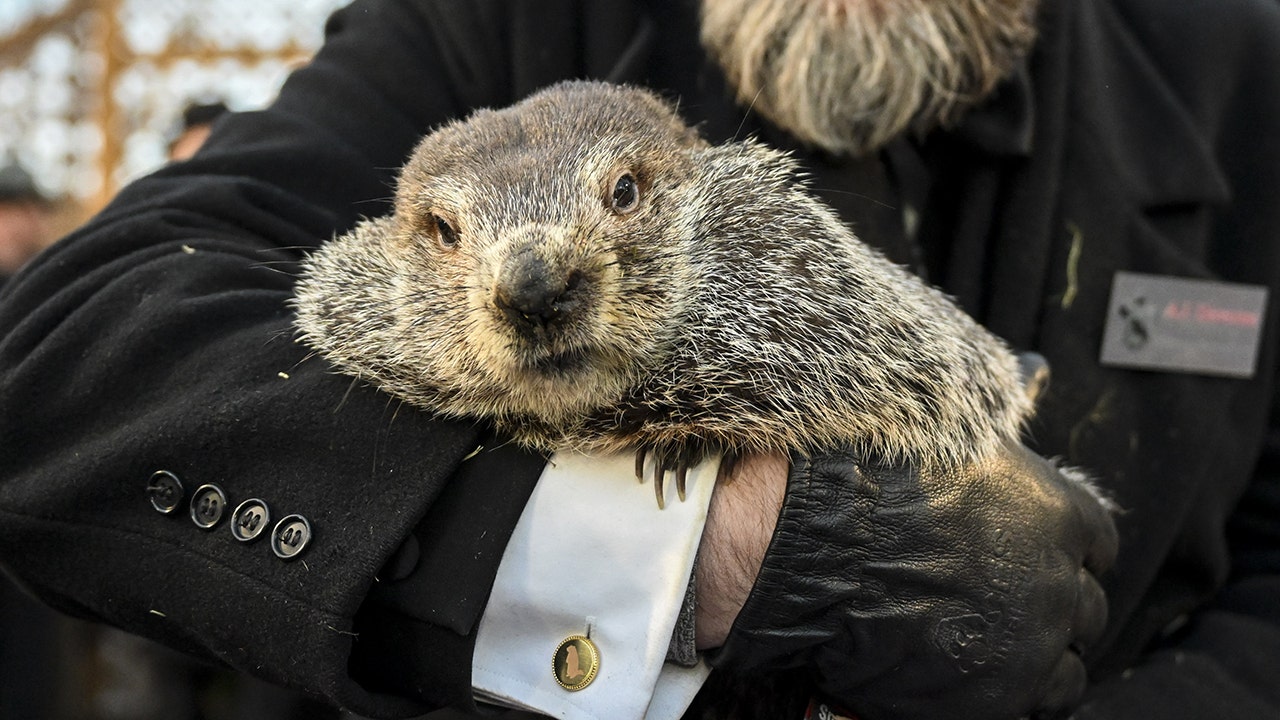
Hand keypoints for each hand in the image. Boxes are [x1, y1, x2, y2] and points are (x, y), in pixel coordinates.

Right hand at [711, 442, 1117, 719]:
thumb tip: (1018, 404)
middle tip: (1007, 604)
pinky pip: (1027, 709)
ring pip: (1066, 669)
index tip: (1045, 558)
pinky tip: (972, 678)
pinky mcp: (991, 698)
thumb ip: (998, 455)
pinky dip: (1007, 696)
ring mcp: (1027, 645)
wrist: (808, 543)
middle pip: (1086, 608)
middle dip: (1051, 606)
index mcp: (1057, 513)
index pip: (1100, 543)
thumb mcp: (949, 439)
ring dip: (1038, 660)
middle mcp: (1055, 581)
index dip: (1069, 552)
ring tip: (993, 652)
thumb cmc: (863, 480)